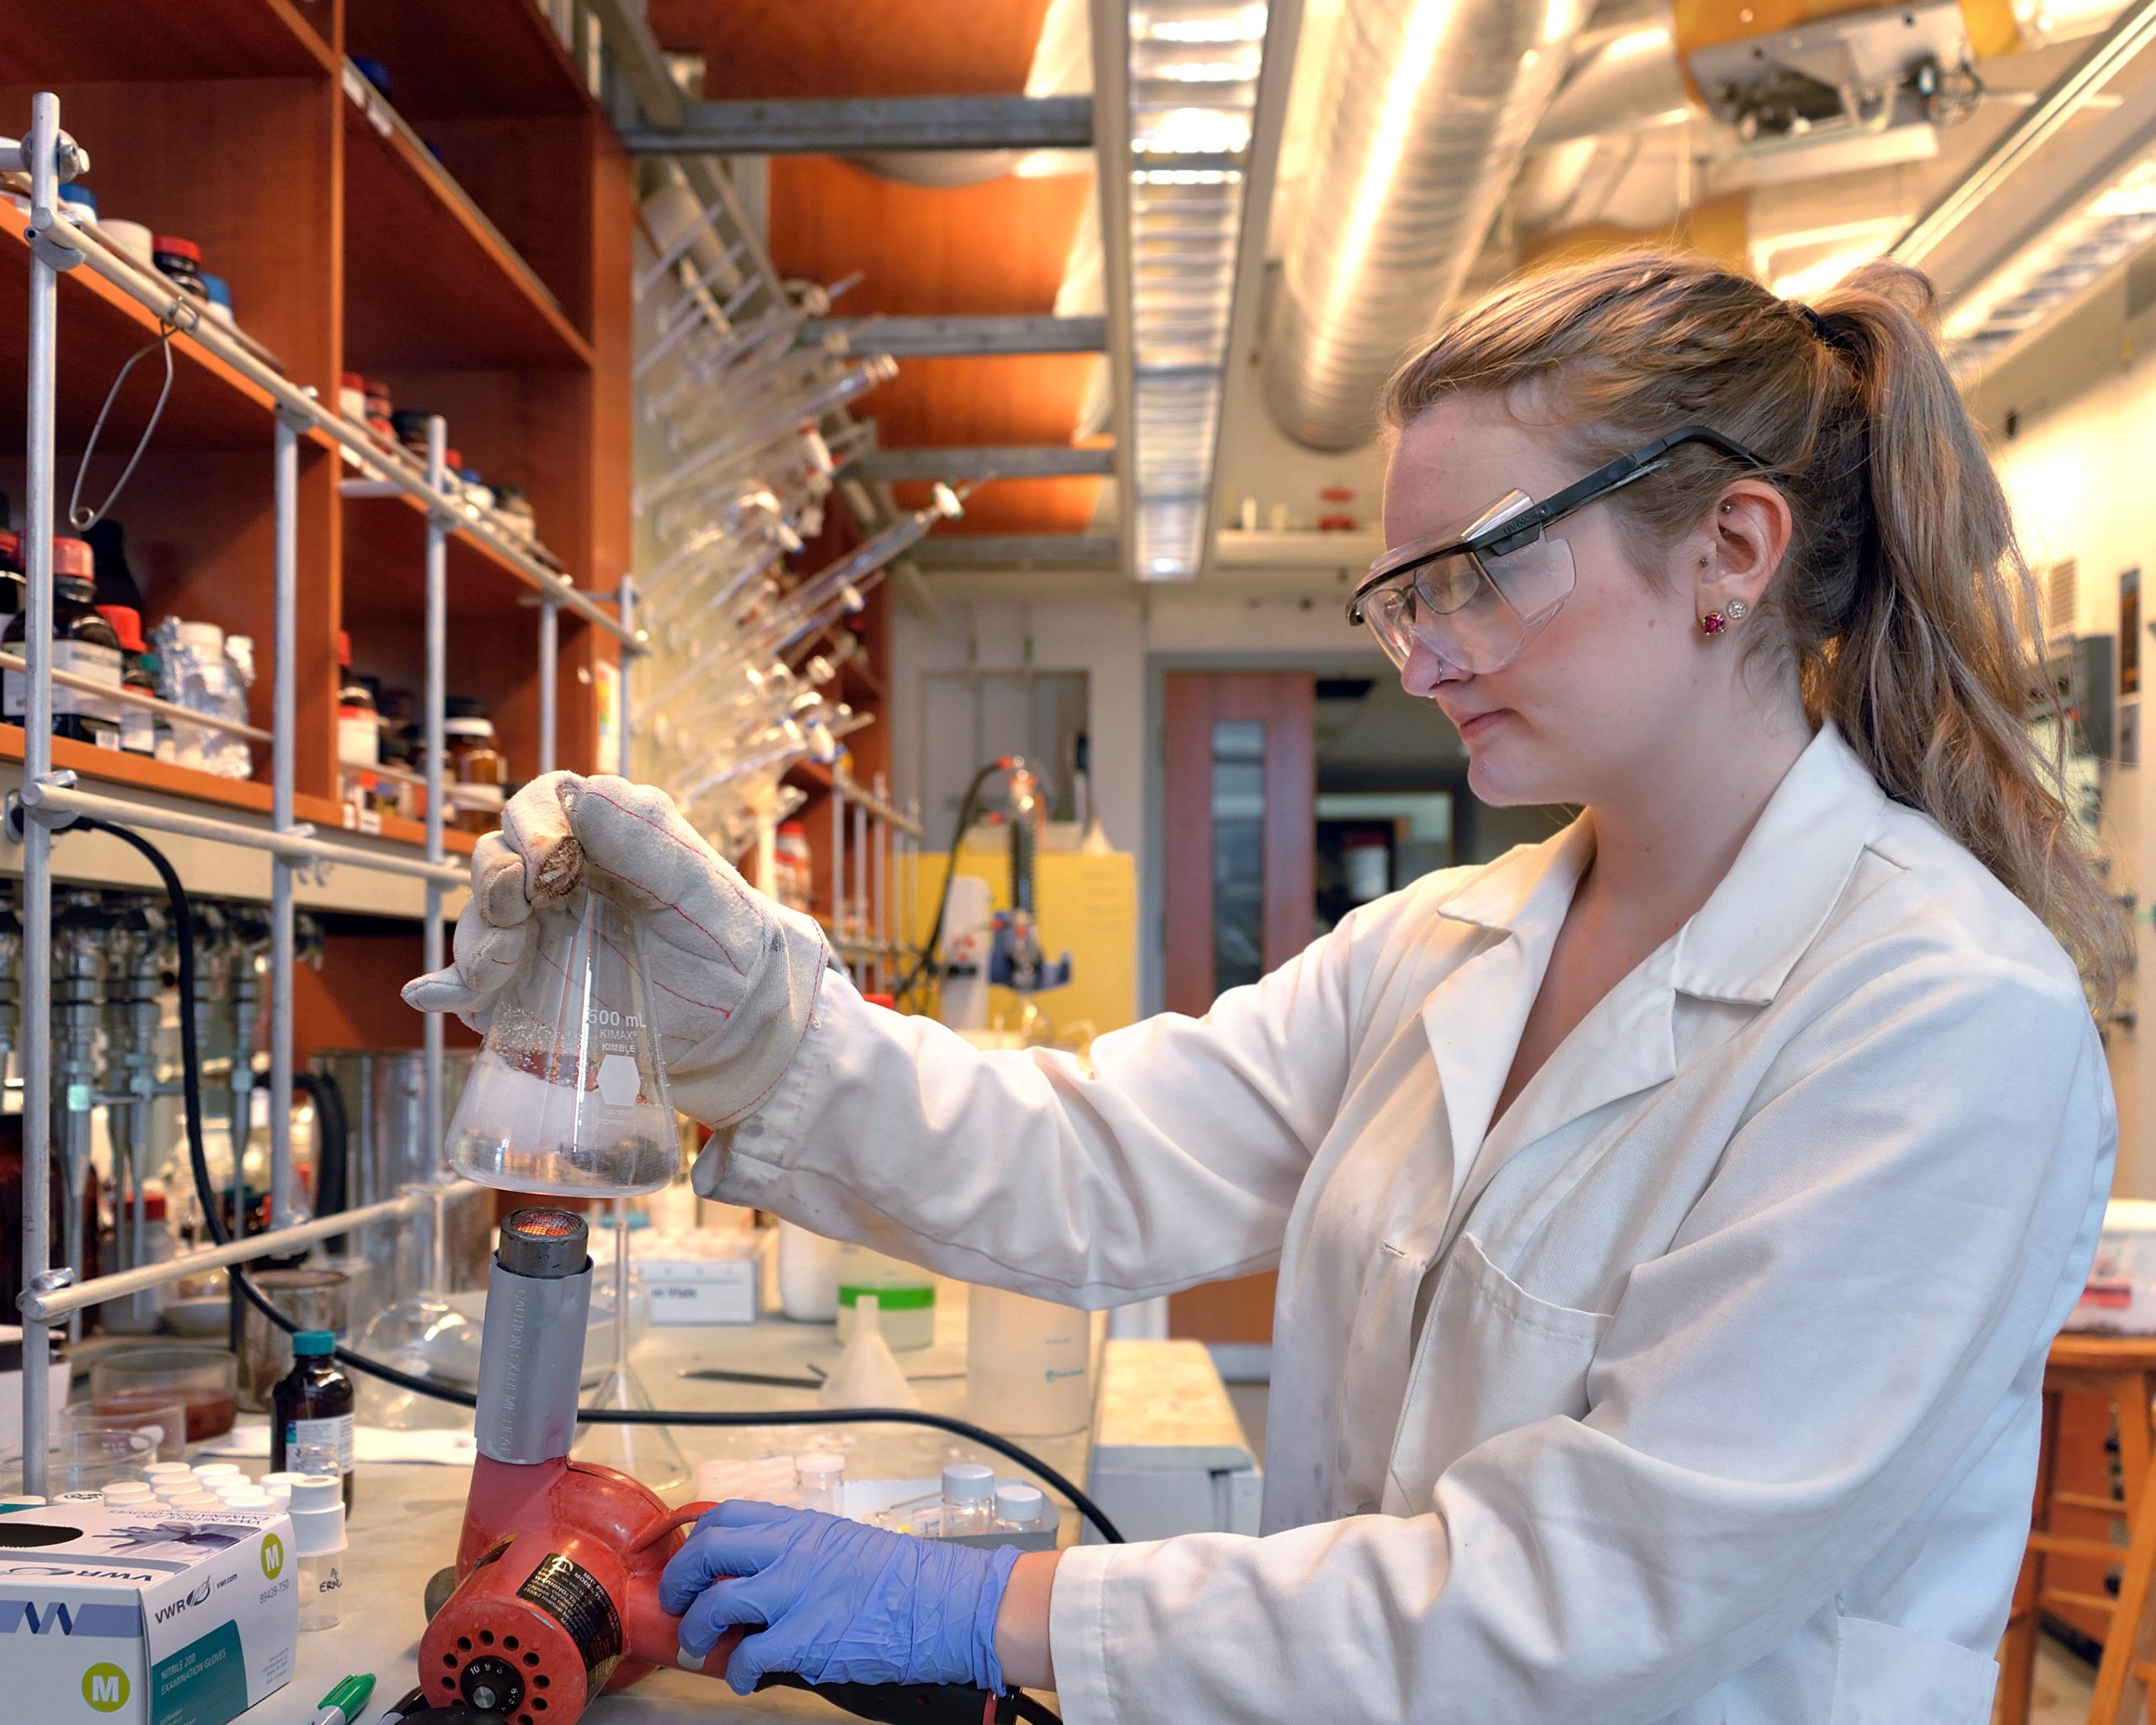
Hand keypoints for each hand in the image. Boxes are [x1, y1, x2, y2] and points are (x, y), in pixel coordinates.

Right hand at [401, 772, 830, 1127]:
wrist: (736, 1015)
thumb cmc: (725, 935)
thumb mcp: (701, 884)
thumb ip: (648, 839)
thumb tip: (586, 793)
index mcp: (597, 837)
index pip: (539, 806)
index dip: (532, 827)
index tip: (550, 864)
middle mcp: (555, 879)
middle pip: (495, 861)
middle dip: (497, 887)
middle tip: (520, 919)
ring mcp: (536, 933)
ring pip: (480, 923)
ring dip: (478, 945)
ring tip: (497, 974)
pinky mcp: (527, 986)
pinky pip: (474, 983)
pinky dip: (449, 989)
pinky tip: (434, 998)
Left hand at [659, 1500, 1020, 1694]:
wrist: (942, 1603)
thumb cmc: (900, 1579)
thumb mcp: (842, 1542)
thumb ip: (798, 1549)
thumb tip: (759, 1573)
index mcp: (799, 1525)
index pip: (725, 1516)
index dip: (696, 1541)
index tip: (691, 1561)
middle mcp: (789, 1552)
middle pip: (706, 1551)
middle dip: (680, 1580)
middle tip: (677, 1602)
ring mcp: (794, 1595)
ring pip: (715, 1605)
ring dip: (696, 1632)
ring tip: (699, 1646)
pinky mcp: (803, 1640)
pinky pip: (747, 1658)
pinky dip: (736, 1673)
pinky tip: (745, 1678)